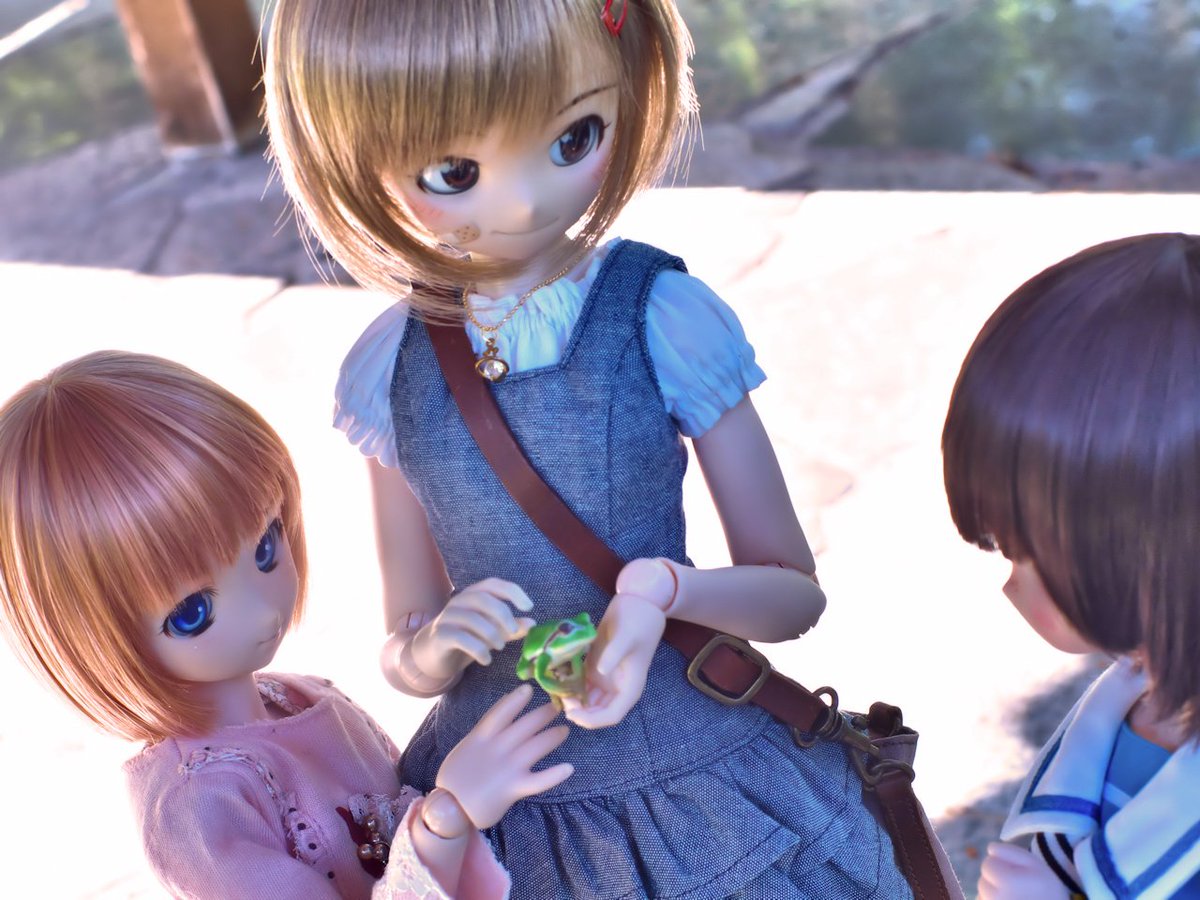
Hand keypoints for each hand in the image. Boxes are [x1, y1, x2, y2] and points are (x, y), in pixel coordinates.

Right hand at [411, 578, 534, 680]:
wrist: (432, 654)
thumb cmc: (466, 639)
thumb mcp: (490, 632)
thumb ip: (510, 627)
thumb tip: (532, 623)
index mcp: (473, 595)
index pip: (494, 584)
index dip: (513, 592)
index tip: (529, 607)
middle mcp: (459, 602)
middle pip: (484, 599)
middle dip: (503, 615)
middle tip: (514, 632)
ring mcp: (447, 617)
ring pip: (472, 619)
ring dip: (492, 634)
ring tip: (500, 647)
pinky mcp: (440, 635)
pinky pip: (460, 638)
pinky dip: (478, 650)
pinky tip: (487, 660)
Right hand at [435, 684, 572, 827]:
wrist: (449, 809)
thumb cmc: (456, 777)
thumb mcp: (466, 747)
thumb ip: (484, 729)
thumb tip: (502, 706)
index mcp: (482, 737)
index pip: (502, 712)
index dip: (516, 699)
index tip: (529, 688)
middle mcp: (497, 749)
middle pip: (525, 726)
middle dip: (543, 715)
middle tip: (558, 707)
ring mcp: (508, 768)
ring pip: (536, 747)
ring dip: (552, 737)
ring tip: (564, 731)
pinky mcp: (515, 788)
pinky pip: (539, 781)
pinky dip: (554, 775)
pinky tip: (568, 768)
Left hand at [562, 589, 665, 728]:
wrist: (638, 602)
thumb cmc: (638, 620)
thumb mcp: (627, 636)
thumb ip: (614, 653)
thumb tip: (601, 671)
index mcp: (630, 686)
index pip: (613, 714)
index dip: (593, 720)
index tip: (573, 713)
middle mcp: (618, 687)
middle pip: (598, 712)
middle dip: (580, 712)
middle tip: (561, 700)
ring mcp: (606, 677)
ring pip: (588, 700)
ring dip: (574, 700)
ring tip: (557, 689)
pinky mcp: (596, 666)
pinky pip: (582, 684)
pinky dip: (570, 686)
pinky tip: (558, 679)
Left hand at [978, 842, 1071, 899]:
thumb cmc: (1047, 890)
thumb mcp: (1034, 863)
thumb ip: (1009, 851)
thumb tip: (989, 849)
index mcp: (1007, 882)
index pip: (987, 865)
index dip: (1001, 865)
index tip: (1017, 874)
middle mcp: (996, 898)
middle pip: (983, 881)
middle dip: (996, 880)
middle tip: (1017, 886)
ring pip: (983, 894)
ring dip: (994, 893)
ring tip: (1016, 897)